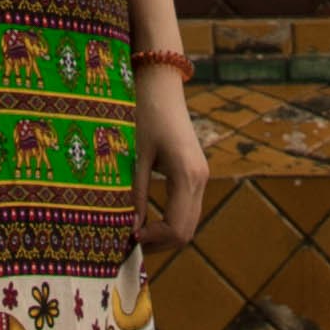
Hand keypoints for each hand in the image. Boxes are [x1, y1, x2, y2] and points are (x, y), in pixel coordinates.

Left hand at [133, 69, 208, 251]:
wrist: (161, 84)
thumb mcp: (136, 156)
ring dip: (165, 234)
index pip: (176, 227)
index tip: (128, 240)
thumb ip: (136, 194)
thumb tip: (131, 229)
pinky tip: (147, 221)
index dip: (153, 240)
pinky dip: (170, 221)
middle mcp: (200, 179)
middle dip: (159, 243)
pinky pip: (187, 208)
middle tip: (130, 246)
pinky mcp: (196, 172)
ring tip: (135, 235)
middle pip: (186, 230)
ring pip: (189, 222)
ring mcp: (201, 176)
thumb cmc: (144, 113)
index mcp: (187, 175)